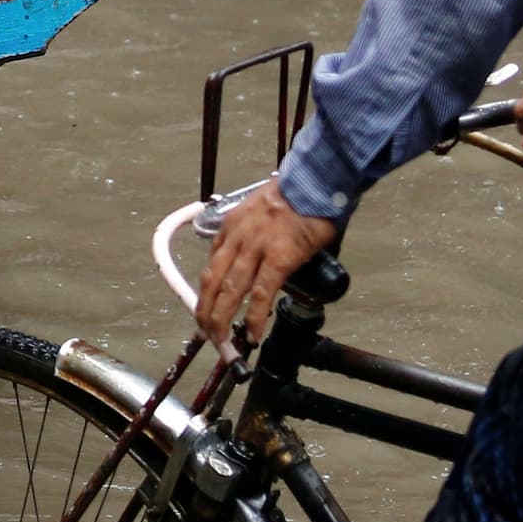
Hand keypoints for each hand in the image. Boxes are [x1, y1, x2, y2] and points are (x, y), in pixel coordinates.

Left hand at [193, 187, 339, 342]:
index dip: (206, 290)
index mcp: (232, 225)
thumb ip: (258, 232)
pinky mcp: (279, 259)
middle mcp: (237, 237)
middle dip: (205, 310)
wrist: (317, 180)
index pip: (211, 263)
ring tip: (220, 342)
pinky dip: (253, 318)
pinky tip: (251, 335)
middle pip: (211, 281)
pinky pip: (260, 295)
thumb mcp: (263, 208)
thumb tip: (264, 254)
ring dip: (221, 319)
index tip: (205, 307)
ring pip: (229, 291)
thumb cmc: (298, 193)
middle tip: (205, 332)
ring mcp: (256, 248)